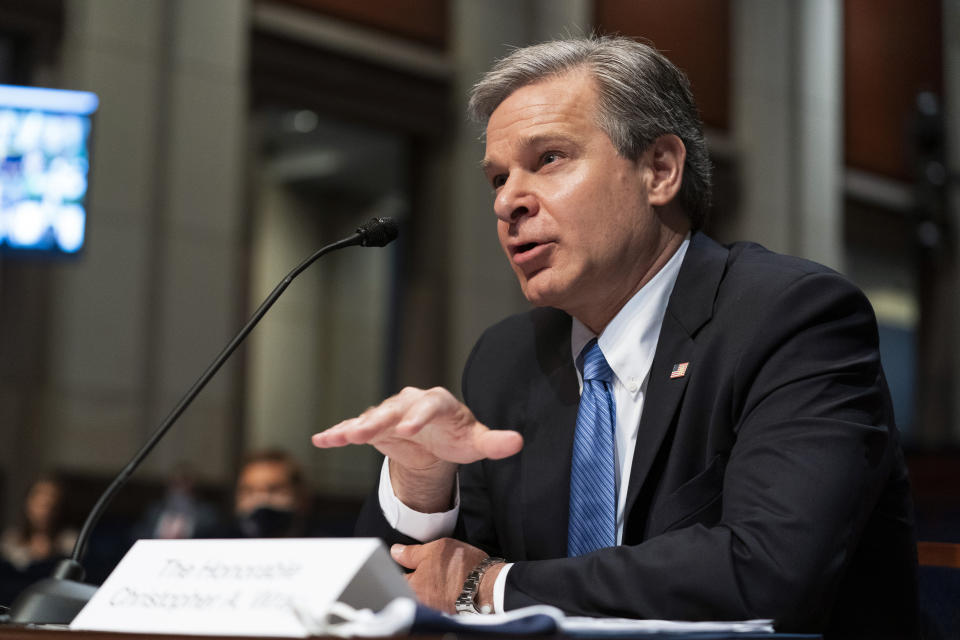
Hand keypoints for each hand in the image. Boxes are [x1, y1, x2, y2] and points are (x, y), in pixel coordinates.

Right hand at [312, 387, 522, 510]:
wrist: (436, 442)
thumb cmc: (458, 437)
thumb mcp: (477, 442)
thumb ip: (495, 442)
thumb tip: (517, 442)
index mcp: (439, 402)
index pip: (429, 405)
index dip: (418, 416)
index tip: (409, 429)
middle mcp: (411, 402)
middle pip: (394, 408)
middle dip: (380, 419)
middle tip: (365, 431)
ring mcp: (390, 413)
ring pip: (371, 418)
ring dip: (354, 427)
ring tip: (340, 437)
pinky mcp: (374, 426)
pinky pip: (354, 429)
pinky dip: (338, 433)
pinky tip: (321, 440)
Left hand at [390, 538, 502, 612]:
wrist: (489, 586)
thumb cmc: (463, 567)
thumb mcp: (435, 548)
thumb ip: (411, 552)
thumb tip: (396, 552)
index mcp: (411, 587)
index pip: (398, 577)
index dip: (406, 566)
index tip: (414, 562)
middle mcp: (419, 603)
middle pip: (411, 589)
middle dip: (419, 579)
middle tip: (434, 568)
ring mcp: (433, 610)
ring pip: (425, 596)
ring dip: (432, 587)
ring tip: (447, 578)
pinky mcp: (447, 614)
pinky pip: (439, 603)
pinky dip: (444, 595)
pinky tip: (454, 587)